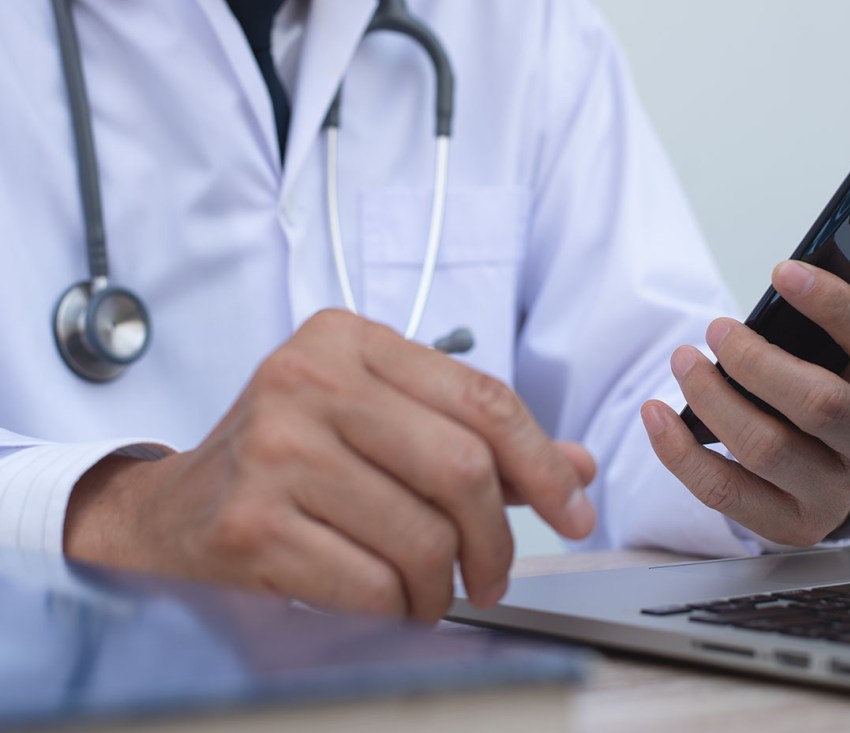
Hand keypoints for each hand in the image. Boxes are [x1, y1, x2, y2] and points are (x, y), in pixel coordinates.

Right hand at [64, 310, 595, 621]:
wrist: (175, 506)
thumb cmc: (292, 454)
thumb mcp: (379, 419)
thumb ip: (475, 437)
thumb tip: (577, 468)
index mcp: (348, 339)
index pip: (482, 398)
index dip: (543, 463)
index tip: (573, 510)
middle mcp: (308, 378)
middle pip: (462, 466)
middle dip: (497, 539)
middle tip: (493, 573)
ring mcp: (274, 448)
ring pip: (422, 535)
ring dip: (445, 583)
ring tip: (433, 589)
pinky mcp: (250, 522)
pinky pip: (371, 584)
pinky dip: (398, 607)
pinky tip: (388, 600)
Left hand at [640, 219, 849, 546]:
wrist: (849, 461)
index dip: (833, 305)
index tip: (782, 272)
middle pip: (820, 404)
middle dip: (757, 360)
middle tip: (717, 326)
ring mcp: (832, 490)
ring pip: (767, 448)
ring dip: (713, 399)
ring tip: (683, 360)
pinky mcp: (787, 520)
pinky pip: (725, 492)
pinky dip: (681, 453)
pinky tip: (656, 414)